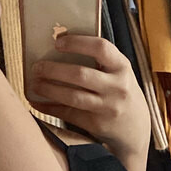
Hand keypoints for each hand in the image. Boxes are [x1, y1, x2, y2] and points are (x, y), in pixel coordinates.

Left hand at [28, 34, 149, 162]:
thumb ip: (100, 61)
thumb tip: (61, 46)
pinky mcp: (97, 124)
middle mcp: (117, 87)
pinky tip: (38, 102)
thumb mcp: (119, 73)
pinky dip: (50, 107)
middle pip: (80, 74)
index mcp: (122, 67)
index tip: (57, 42)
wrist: (136, 128)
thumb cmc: (121, 93)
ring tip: (34, 83)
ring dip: (48, 89)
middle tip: (37, 66)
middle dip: (54, 69)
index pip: (100, 48)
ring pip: (72, 96)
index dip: (77, 43)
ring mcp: (108, 107)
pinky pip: (69, 114)